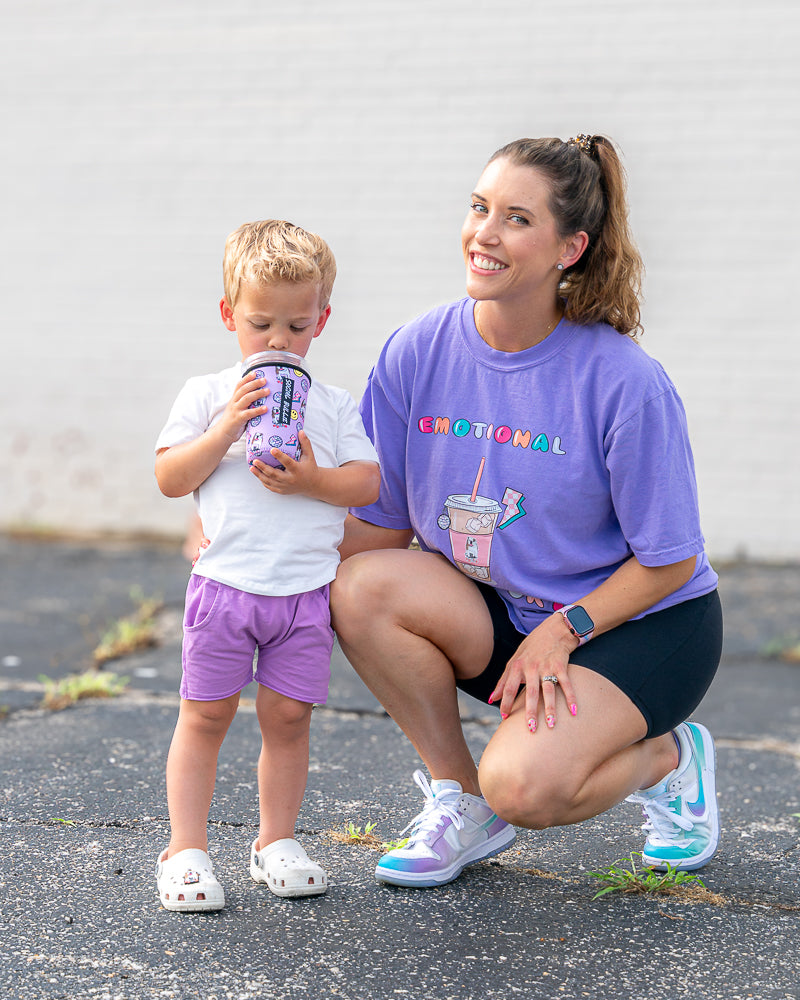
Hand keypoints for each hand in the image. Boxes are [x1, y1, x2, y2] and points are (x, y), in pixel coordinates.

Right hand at [218, 372, 269, 443]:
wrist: (223, 433)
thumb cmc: (234, 420)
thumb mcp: (238, 408)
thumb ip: (246, 403)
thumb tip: (261, 397)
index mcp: (234, 399)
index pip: (239, 385)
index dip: (246, 378)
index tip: (255, 372)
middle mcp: (234, 402)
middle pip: (243, 389)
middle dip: (254, 383)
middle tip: (264, 380)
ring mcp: (236, 410)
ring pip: (246, 398)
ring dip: (258, 394)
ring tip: (267, 391)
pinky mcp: (238, 419)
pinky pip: (248, 413)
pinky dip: (257, 410)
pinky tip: (265, 408)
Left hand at [250, 429, 319, 495]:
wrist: (313, 485)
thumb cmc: (310, 467)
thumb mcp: (310, 456)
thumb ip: (305, 444)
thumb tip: (300, 431)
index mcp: (297, 470)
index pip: (287, 462)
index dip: (280, 456)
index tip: (272, 449)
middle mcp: (290, 479)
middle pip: (274, 474)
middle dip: (263, 467)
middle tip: (255, 460)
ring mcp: (285, 486)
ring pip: (270, 481)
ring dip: (259, 475)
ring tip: (252, 467)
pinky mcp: (282, 491)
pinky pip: (270, 486)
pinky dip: (263, 480)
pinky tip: (257, 474)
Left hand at [489, 613, 578, 730]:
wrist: (554, 629)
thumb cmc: (532, 646)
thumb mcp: (514, 660)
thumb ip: (503, 680)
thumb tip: (491, 699)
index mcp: (517, 666)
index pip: (508, 687)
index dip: (505, 702)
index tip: (504, 718)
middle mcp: (531, 667)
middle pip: (530, 692)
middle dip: (530, 711)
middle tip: (531, 728)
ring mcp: (547, 666)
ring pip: (548, 691)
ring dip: (550, 708)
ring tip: (551, 724)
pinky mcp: (561, 665)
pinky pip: (566, 684)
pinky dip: (571, 697)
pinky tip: (573, 712)